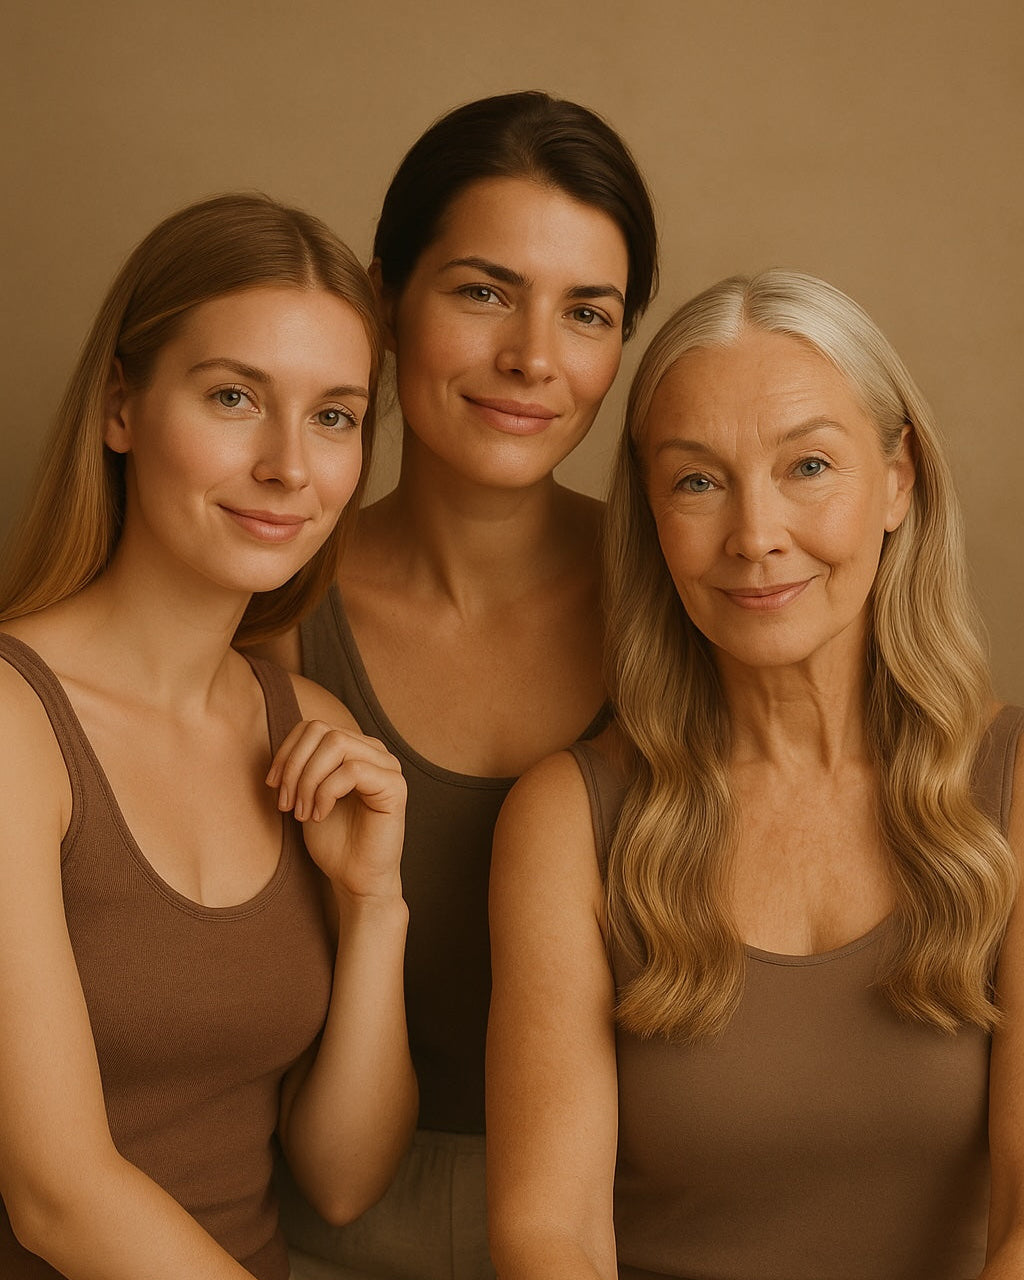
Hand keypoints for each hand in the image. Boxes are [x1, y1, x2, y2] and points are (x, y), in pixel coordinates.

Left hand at [266, 721, 405, 899]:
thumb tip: (280, 750)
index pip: (313, 727)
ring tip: (301, 813)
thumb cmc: (333, 840)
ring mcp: (388, 766)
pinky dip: (326, 793)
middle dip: (294, 766)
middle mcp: (374, 751)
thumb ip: (301, 766)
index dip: (286, 752)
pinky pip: (352, 770)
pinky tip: (319, 816)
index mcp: (354, 748)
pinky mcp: (395, 786)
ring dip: (308, 780)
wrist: (355, 878)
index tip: (272, 785)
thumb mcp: (306, 795)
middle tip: (286, 804)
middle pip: (322, 731)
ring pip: (336, 744)